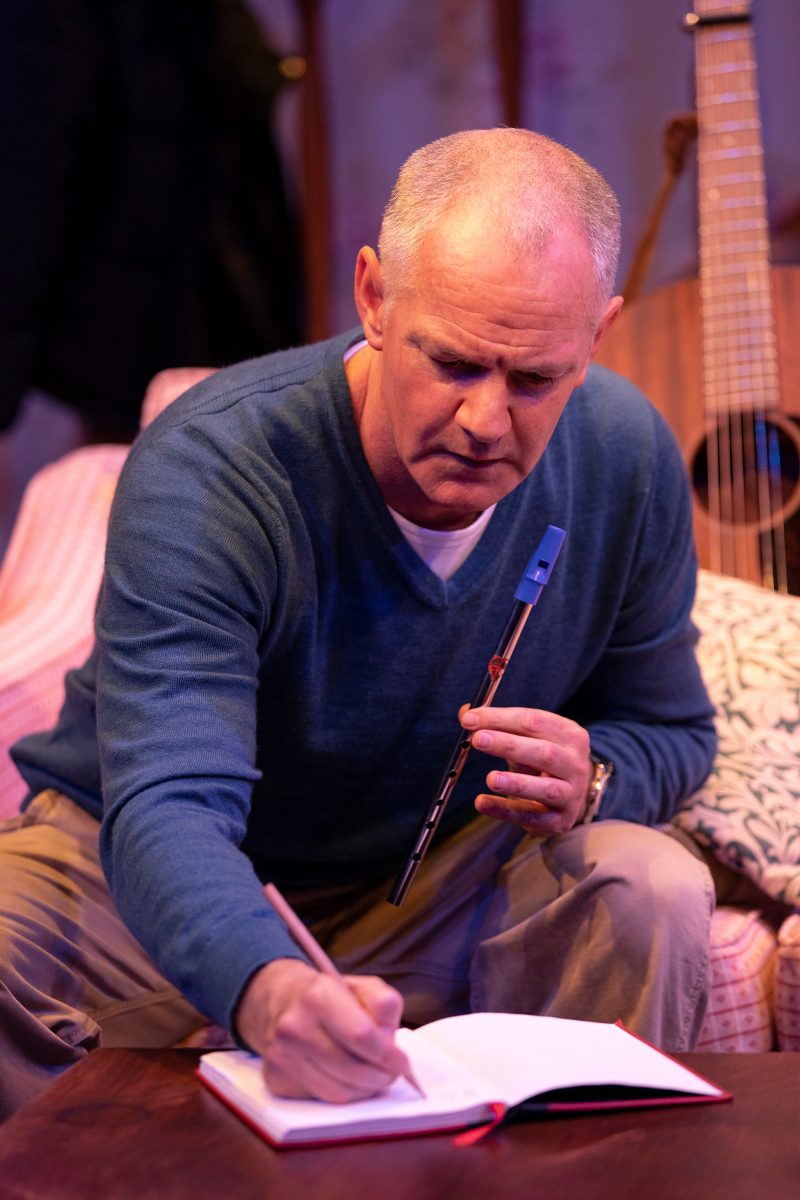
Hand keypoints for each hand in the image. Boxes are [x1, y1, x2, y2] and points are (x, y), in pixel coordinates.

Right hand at [234, 958, 411, 1102]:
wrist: (284, 1001)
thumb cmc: (331, 996)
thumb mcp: (363, 987)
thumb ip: (384, 1005)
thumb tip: (389, 1039)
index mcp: (319, 996)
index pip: (361, 1036)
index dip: (388, 1055)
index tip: (402, 1063)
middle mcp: (294, 1026)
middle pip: (351, 1070)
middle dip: (380, 1077)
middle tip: (390, 1074)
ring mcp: (281, 1054)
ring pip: (337, 1092)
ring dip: (363, 1090)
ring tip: (372, 1077)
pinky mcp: (275, 1077)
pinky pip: (320, 1098)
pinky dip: (342, 1094)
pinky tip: (346, 1078)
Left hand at [461, 704, 592, 835]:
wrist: (571, 797)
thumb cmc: (545, 761)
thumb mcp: (529, 739)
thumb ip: (499, 725)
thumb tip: (467, 714)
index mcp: (570, 735)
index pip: (535, 722)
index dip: (501, 718)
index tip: (470, 719)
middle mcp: (575, 764)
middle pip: (544, 752)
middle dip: (509, 745)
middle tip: (478, 739)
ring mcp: (571, 794)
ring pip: (546, 788)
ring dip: (516, 783)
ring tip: (491, 779)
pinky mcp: (559, 821)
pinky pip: (531, 816)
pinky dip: (505, 810)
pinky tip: (483, 803)